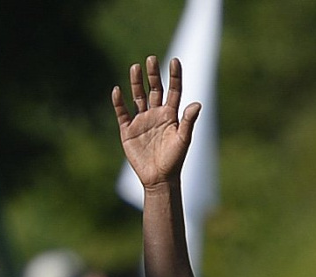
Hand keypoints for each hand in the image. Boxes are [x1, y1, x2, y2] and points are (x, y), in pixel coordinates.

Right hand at [111, 56, 200, 187]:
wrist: (159, 178)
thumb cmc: (175, 160)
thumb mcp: (183, 139)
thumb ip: (188, 121)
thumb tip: (198, 103)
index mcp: (171, 116)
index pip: (174, 91)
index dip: (174, 76)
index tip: (175, 61)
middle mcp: (156, 115)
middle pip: (154, 90)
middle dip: (153, 75)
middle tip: (151, 58)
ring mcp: (142, 121)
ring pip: (138, 97)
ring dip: (135, 83)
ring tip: (135, 67)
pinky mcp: (128, 130)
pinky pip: (122, 112)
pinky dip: (119, 102)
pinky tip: (117, 90)